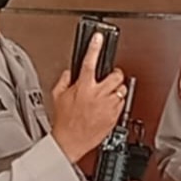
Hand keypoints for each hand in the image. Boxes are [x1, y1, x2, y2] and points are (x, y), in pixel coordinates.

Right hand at [50, 33, 126, 162]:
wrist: (71, 142)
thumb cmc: (64, 122)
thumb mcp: (57, 97)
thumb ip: (64, 80)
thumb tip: (70, 72)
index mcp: (83, 87)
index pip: (90, 61)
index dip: (95, 47)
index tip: (98, 38)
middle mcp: (98, 95)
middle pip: (116, 75)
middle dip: (114, 74)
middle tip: (109, 76)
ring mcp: (108, 105)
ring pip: (122, 89)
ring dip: (117, 89)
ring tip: (108, 94)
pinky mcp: (114, 116)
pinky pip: (122, 103)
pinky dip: (117, 102)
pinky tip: (108, 106)